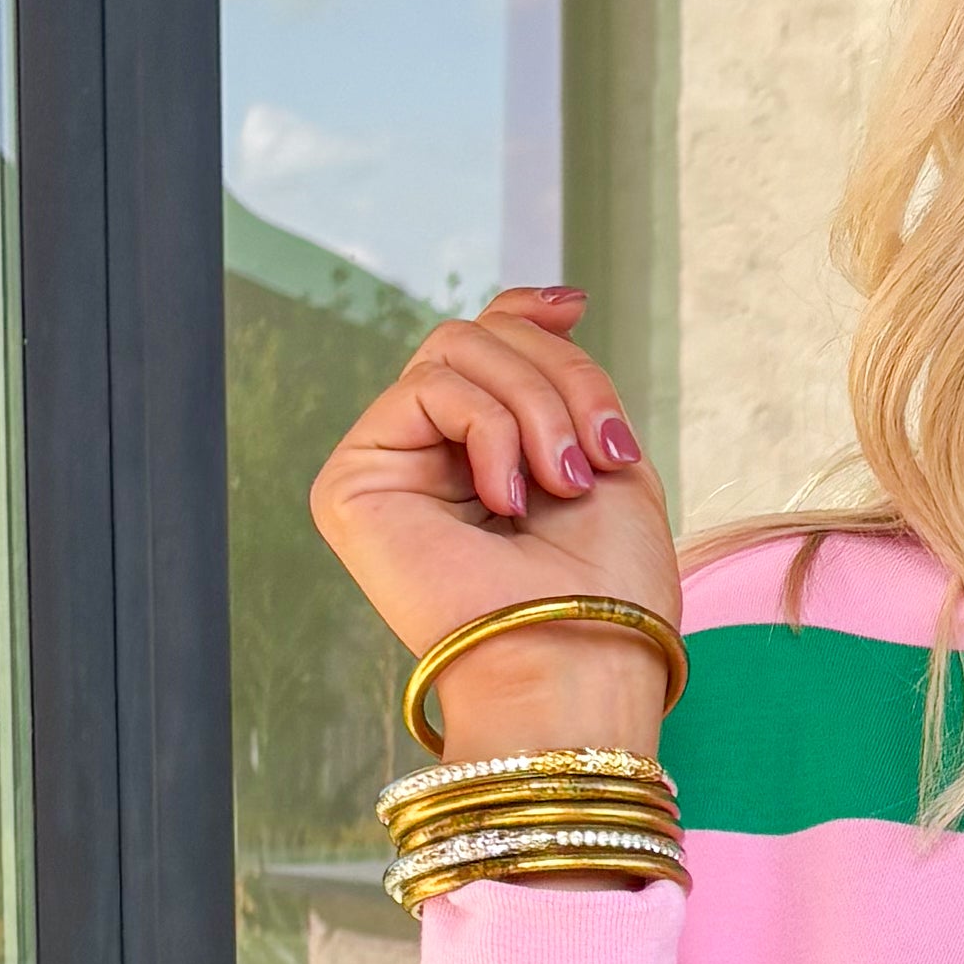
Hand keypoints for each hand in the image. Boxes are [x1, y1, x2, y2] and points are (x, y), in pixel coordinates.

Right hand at [306, 287, 680, 748]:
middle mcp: (430, 461)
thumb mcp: (606, 454)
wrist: (581, 665)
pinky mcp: (353, 483)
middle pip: (482, 337)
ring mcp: (388, 470)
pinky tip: (508, 498)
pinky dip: (491, 429)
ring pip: (456, 349)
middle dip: (560, 378)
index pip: (488, 346)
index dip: (527, 314)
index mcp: (489, 459)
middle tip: (595, 461)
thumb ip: (565, 378)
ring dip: (536, 406)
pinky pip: (429, 387)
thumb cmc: (610, 589)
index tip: (574, 307)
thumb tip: (550, 298)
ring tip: (564, 483)